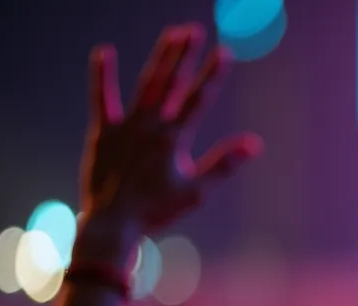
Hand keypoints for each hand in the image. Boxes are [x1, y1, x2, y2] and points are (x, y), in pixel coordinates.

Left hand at [78, 24, 261, 263]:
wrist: (114, 222)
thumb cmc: (158, 210)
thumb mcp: (197, 190)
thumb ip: (225, 163)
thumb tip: (255, 143)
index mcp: (173, 139)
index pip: (197, 99)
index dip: (212, 75)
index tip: (225, 52)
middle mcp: (150, 125)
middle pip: (171, 83)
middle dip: (184, 56)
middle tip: (194, 30)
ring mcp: (125, 126)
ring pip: (146, 85)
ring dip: (160, 58)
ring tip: (172, 35)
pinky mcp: (103, 132)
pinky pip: (102, 99)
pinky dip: (103, 75)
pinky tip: (103, 51)